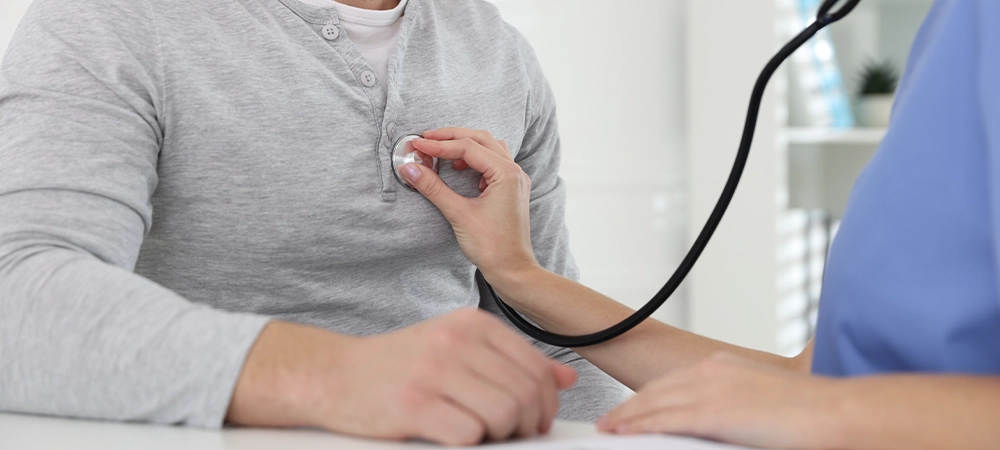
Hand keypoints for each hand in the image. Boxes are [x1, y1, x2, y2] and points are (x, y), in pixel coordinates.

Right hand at [228, 309, 576, 445]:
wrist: (334, 375)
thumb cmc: (400, 366)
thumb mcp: (459, 349)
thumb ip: (511, 362)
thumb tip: (565, 380)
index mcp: (472, 324)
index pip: (536, 367)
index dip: (544, 404)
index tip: (533, 421)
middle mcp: (456, 341)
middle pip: (525, 393)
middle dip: (526, 424)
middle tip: (509, 435)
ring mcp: (434, 371)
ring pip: (504, 414)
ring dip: (499, 436)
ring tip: (479, 434)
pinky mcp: (414, 404)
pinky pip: (469, 434)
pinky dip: (468, 442)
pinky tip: (451, 435)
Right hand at [400, 128, 538, 280]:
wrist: (512, 270)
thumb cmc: (492, 247)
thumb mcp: (458, 214)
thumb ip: (433, 188)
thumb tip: (410, 169)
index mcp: (506, 174)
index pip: (468, 147)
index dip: (439, 145)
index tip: (417, 146)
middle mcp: (514, 172)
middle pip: (480, 139)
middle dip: (451, 137)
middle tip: (425, 139)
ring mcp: (515, 180)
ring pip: (488, 148)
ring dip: (464, 145)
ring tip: (440, 151)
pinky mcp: (511, 190)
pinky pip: (493, 162)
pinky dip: (474, 159)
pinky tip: (458, 168)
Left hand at [598, 352, 843, 448]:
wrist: (838, 414)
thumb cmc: (813, 413)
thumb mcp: (762, 403)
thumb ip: (734, 409)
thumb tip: (720, 424)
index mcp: (725, 366)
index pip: (673, 381)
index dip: (647, 396)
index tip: (630, 407)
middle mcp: (713, 371)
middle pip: (656, 389)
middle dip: (629, 406)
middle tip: (610, 421)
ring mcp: (711, 389)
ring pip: (654, 403)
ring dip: (627, 417)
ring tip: (609, 429)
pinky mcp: (713, 412)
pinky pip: (664, 420)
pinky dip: (638, 425)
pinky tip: (622, 432)